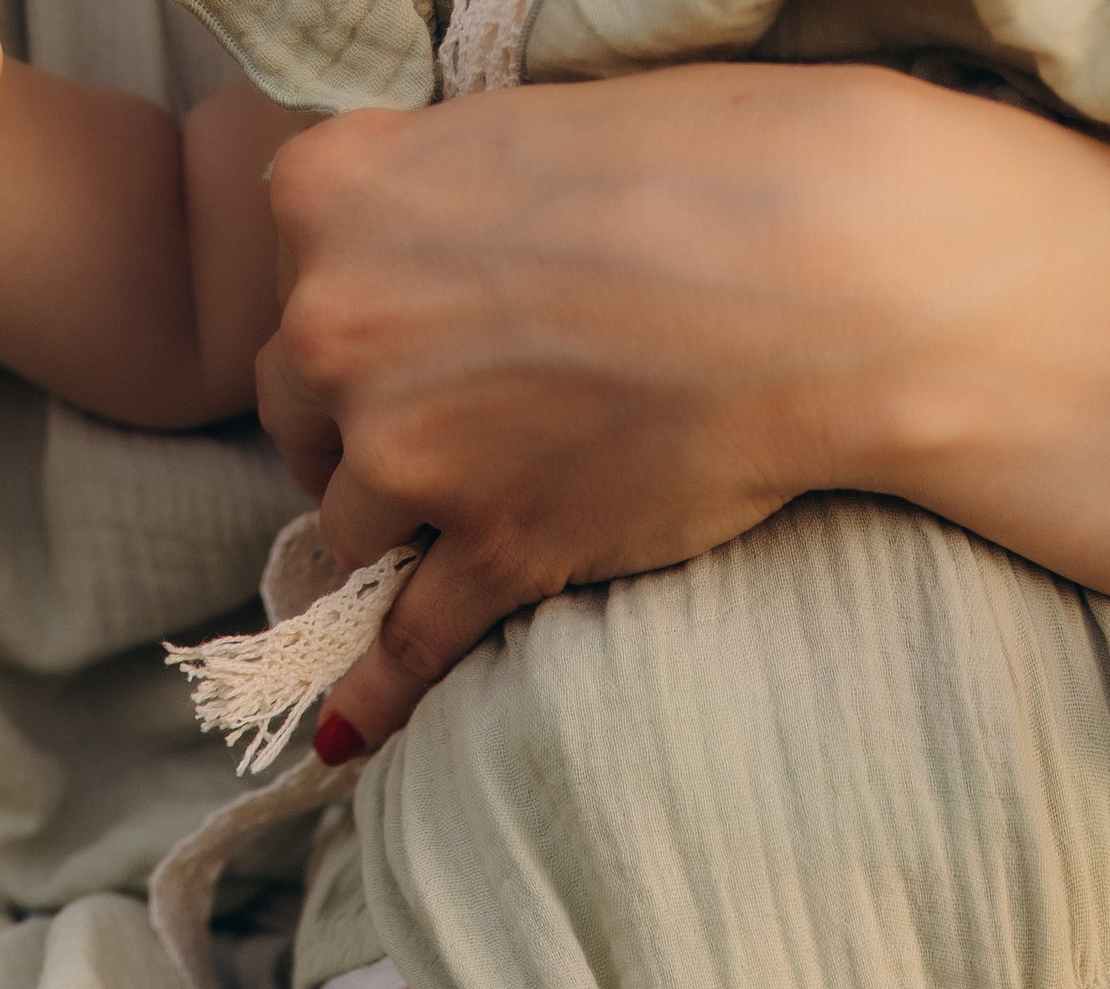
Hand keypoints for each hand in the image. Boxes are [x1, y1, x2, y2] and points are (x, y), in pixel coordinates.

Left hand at [258, 65, 1109, 748]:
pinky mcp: (494, 553)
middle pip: (295, 413)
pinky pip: (406, 642)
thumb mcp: (519, 132)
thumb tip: (414, 256)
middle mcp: (337, 322)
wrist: (820, 268)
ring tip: (421, 552)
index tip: (393, 342)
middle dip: (349, 432)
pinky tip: (350, 734)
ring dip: (379, 543)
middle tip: (426, 438)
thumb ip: (434, 196)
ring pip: (341, 529)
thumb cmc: (703, 170)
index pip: (289, 281)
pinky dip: (377, 691)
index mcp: (334, 195)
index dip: (346, 322)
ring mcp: (411, 452)